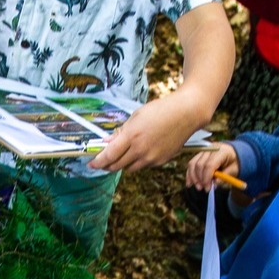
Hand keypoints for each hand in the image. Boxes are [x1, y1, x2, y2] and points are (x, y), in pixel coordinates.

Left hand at [89, 94, 205, 172]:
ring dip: (122, 164)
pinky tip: (141, 151)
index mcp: (132, 135)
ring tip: (123, 154)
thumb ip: (121, 132)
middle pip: (116, 165)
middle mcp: (141, 149)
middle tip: (102, 162)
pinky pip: (143, 166)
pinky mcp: (161, 161)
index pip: (109, 155)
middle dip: (107, 165)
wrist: (186, 113)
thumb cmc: (161, 110)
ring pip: (129, 168)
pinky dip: (138, 161)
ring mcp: (152, 157)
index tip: (91, 163)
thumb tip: (107, 143)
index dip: (98, 161)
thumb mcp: (137, 116)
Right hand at [184, 143, 240, 190]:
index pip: (209, 164)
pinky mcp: (198, 155)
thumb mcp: (234, 169)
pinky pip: (191, 164)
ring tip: (198, 187)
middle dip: (200, 179)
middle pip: (200, 164)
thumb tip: (215, 184)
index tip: (208, 188)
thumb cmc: (234, 162)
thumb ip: (225, 176)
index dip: (207, 178)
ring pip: (192, 164)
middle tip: (204, 189)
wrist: (233, 153)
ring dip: (193, 177)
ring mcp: (203, 151)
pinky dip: (189, 174)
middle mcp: (210, 148)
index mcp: (221, 151)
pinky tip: (190, 183)